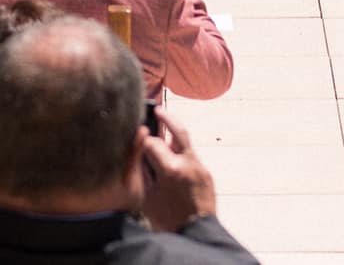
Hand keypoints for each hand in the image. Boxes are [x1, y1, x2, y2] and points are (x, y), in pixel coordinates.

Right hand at [139, 109, 216, 231]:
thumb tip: (139, 149)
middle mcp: (188, 163)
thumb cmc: (166, 219)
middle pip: (178, 130)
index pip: (153, 142)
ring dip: (174, 136)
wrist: (195, 233)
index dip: (142, 139)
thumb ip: (142, 170)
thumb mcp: (146, 196)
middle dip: (167, 117)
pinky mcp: (207, 173)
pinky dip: (180, 155)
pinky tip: (170, 160)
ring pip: (186, 143)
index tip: (136, 134)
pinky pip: (191, 158)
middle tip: (158, 110)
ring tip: (163, 131)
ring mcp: (200, 167)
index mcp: (171, 169)